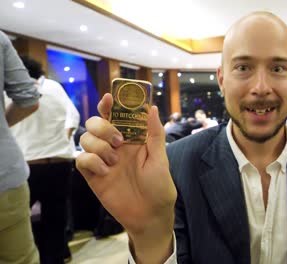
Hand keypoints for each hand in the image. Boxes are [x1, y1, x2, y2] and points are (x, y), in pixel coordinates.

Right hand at [76, 93, 175, 261]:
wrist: (149, 216)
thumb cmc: (160, 187)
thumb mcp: (160, 159)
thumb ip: (154, 134)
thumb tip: (152, 108)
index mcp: (132, 139)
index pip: (117, 116)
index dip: (110, 104)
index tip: (109, 98)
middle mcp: (115, 147)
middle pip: (95, 123)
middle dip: (102, 126)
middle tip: (118, 141)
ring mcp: (103, 160)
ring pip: (85, 138)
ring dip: (98, 146)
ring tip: (114, 161)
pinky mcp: (93, 176)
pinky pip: (81, 160)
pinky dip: (91, 162)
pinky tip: (106, 172)